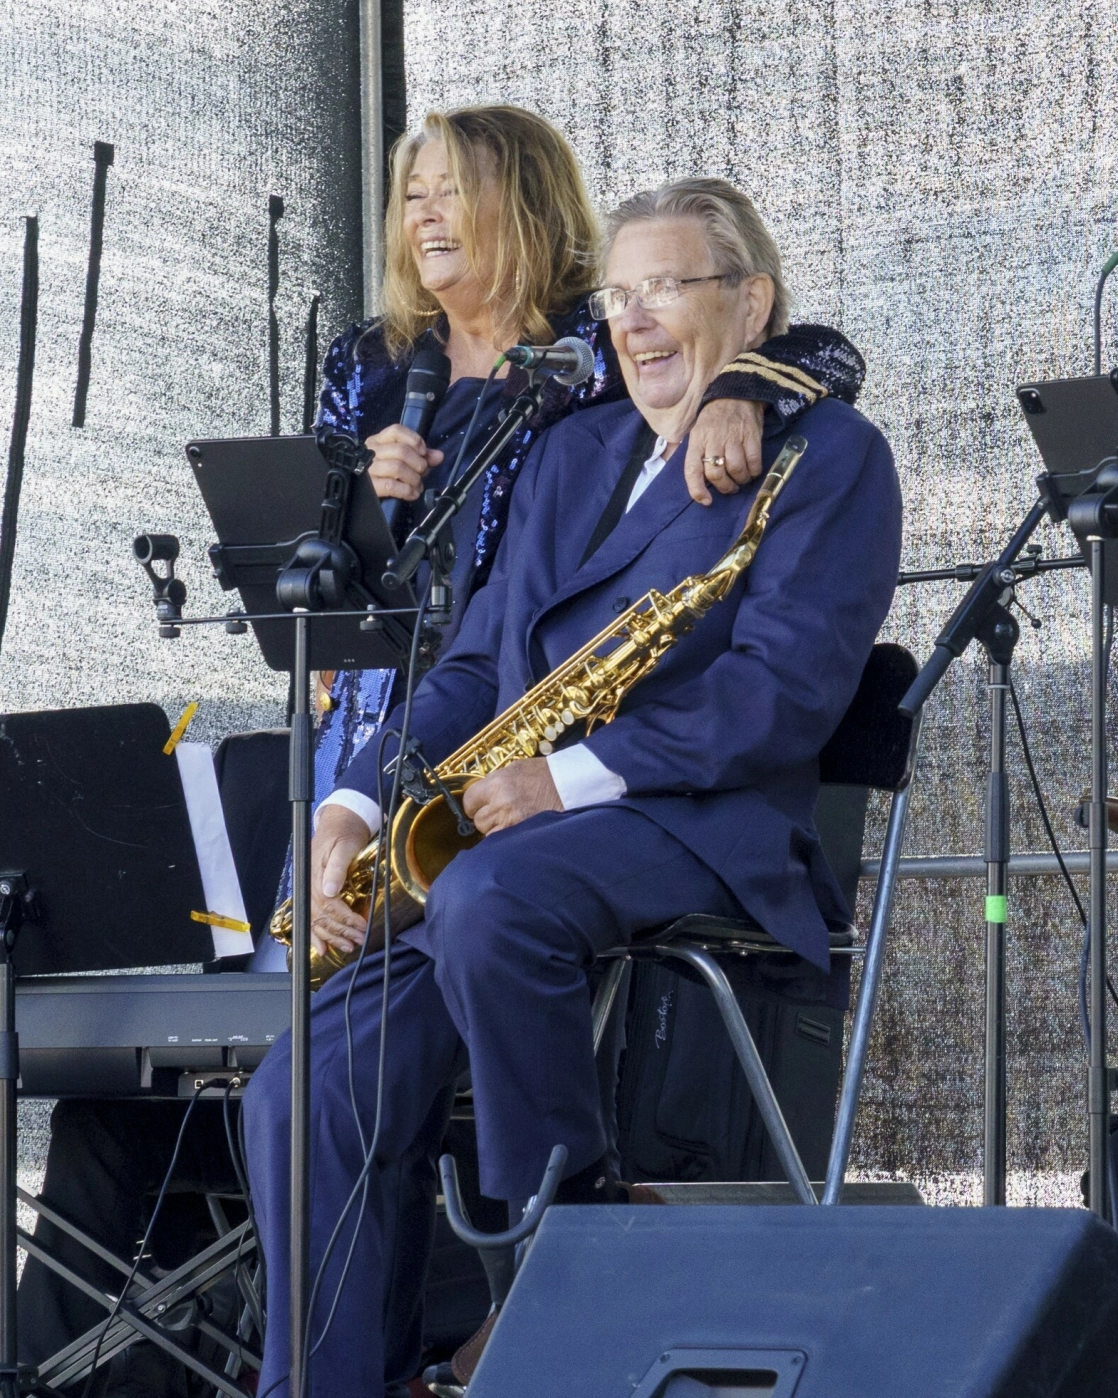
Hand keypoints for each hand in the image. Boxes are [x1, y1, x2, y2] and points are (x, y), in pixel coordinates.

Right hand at [311, 805, 372, 958]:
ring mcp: (312, 888)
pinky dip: (317, 934)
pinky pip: (313, 916)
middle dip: (341, 932)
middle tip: (358, 941)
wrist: (340, 820)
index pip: (329, 905)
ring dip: (332, 936)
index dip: (345, 919)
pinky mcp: (316, 889)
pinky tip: (322, 947)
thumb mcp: (344, 845)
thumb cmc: (344, 831)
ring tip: (347, 947)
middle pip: (323, 917)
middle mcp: (312, 885)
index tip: (361, 927)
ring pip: (317, 920)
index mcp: (317, 875)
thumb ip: (337, 867)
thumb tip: (329, 890)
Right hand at [364, 423, 444, 501]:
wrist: (365, 498)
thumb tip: (439, 455)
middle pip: (401, 450)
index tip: (423, 452)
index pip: (396, 431)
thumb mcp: (404, 462)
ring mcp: (369, 469)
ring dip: (413, 478)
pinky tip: (412, 494)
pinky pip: (391, 485)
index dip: (414, 440)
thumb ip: (422, 456)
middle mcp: (371, 452)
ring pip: (397, 467)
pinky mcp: (370, 487)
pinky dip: (407, 491)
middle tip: (422, 473)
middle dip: (418, 463)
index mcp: (378, 441)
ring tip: (417, 485)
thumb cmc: (386, 476)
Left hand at [462, 758, 562, 835]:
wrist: (570, 786)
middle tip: (498, 814)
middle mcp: (501, 803)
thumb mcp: (516, 769)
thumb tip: (482, 793)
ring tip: (509, 822)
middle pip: (478, 820)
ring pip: (489, 833)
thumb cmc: (545, 774)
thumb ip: (496, 781)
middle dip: (485, 818)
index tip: (479, 806)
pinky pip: (503, 842)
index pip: (469, 800)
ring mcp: (511, 821)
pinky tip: (515, 831)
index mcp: (497, 783)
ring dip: (495, 830)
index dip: (474, 804)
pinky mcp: (522, 833)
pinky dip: (506, 839)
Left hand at [684, 399, 764, 505]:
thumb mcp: (697, 432)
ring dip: (740, 480)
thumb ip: (696, 454)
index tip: (706, 501)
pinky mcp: (751, 435)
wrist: (736, 393)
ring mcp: (733, 437)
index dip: (697, 489)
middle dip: (724, 487)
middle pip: (716, 473)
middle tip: (730, 488)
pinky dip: (754, 471)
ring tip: (742, 479)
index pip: (692, 469)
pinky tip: (753, 470)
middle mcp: (713, 440)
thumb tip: (696, 480)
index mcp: (697, 440)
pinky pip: (754, 461)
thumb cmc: (714, 418)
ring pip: (736, 469)